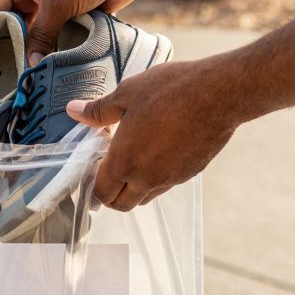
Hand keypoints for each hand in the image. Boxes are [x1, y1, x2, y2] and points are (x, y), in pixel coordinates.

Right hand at [0, 0, 148, 63]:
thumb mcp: (58, 5)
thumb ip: (40, 36)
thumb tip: (30, 65)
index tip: (2, 61)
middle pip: (10, 24)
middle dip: (16, 44)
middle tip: (18, 70)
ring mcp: (45, 0)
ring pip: (31, 31)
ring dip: (35, 47)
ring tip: (34, 70)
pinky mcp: (63, 10)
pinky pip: (49, 33)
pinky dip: (50, 45)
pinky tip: (51, 62)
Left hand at [67, 57, 250, 209]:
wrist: (219, 93)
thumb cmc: (171, 90)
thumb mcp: (127, 94)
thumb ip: (98, 110)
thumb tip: (74, 110)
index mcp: (125, 161)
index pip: (102, 193)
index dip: (93, 185)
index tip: (92, 168)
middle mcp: (147, 178)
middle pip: (122, 204)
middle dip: (111, 193)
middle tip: (108, 168)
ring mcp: (171, 178)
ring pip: (145, 196)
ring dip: (134, 186)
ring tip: (133, 155)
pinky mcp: (191, 172)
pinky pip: (166, 183)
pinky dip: (156, 176)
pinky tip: (158, 148)